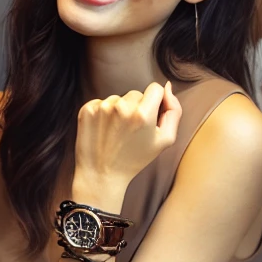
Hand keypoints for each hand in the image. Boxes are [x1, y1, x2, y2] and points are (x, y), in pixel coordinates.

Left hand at [71, 81, 180, 209]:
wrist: (102, 175)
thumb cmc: (135, 159)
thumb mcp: (165, 140)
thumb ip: (173, 111)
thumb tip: (168, 86)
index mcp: (143, 114)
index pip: (155, 88)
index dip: (155, 102)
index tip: (149, 118)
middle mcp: (121, 107)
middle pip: (137, 93)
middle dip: (137, 107)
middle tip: (131, 131)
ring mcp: (102, 108)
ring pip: (119, 98)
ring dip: (120, 111)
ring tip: (117, 133)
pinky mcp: (87, 110)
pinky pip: (102, 102)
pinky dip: (104, 113)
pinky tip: (104, 130)